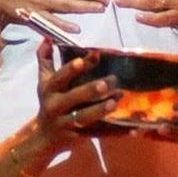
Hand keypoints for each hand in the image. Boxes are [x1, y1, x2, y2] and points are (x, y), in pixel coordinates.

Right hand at [26, 39, 118, 162]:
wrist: (44, 138)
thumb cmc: (48, 104)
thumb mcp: (44, 83)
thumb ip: (45, 60)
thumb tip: (47, 37)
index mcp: (50, 90)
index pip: (60, 77)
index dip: (73, 68)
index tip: (92, 56)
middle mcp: (56, 107)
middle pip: (73, 98)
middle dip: (90, 90)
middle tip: (108, 82)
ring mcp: (68, 124)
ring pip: (85, 117)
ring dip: (100, 110)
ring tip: (115, 102)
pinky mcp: (80, 137)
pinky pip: (100, 134)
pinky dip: (117, 133)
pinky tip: (134, 128)